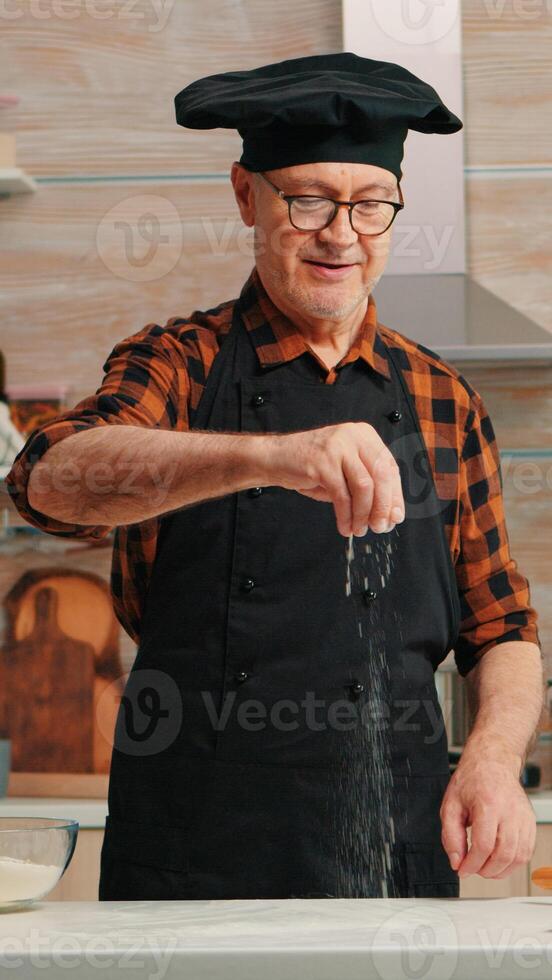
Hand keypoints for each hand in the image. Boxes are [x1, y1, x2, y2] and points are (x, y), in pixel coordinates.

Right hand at [264, 421, 404, 537]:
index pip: (390, 468)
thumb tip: (389, 514)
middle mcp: (354, 436)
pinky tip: (345, 526)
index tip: (395, 517)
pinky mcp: (323, 461)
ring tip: (359, 529)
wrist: (275, 458)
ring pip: (365, 486)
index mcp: (365, 436)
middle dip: (383, 507)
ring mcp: (338, 447)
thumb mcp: (346, 471)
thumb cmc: (312, 466)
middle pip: (382, 475)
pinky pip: (342, 495)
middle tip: (380, 527)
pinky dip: (346, 515)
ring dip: (364, 513)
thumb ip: (368, 485)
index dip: (395, 496)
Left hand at [440, 752, 536, 878]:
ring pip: (519, 856)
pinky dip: (513, 863)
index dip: (472, 864)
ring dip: (501, 871)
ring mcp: (524, 816)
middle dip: (486, 870)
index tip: (463, 870)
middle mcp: (510, 810)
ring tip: (485, 867)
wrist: (493, 762)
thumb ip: (450, 835)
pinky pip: (527, 851)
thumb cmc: (472, 780)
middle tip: (473, 869)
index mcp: (488, 803)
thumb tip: (457, 861)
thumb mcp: (450, 804)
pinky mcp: (530, 821)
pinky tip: (499, 860)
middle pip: (504, 854)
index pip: (484, 845)